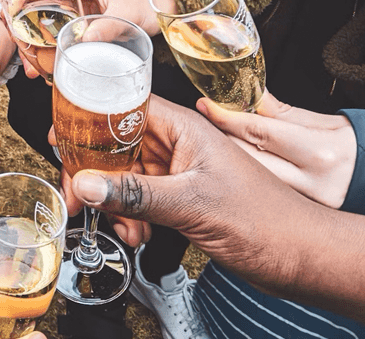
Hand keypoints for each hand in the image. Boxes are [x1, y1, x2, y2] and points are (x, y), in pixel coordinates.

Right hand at [69, 96, 325, 290]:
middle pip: (117, 143)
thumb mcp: (191, 205)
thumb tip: (86, 183)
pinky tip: (138, 233)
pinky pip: (141, 197)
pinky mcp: (183, 196)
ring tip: (122, 227)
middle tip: (77, 196)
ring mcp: (181, 170)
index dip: (88, 119)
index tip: (61, 138)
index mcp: (186, 127)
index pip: (123, 106)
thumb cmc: (267, 221)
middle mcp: (180, 143)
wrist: (303, 257)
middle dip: (95, 172)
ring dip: (114, 200)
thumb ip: (134, 193)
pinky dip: (131, 215)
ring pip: (127, 174)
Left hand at [197, 92, 355, 207]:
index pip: (257, 130)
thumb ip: (284, 113)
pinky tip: (229, 175)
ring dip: (225, 162)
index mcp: (319, 153)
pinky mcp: (299, 221)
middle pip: (244, 158)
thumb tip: (249, 97)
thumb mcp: (326, 124)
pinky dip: (241, 183)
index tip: (205, 105)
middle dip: (217, 140)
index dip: (225, 116)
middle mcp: (310, 183)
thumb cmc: (358, 149)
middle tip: (202, 126)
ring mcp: (303, 206)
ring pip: (247, 180)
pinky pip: (259, 197)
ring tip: (213, 149)